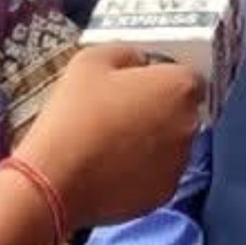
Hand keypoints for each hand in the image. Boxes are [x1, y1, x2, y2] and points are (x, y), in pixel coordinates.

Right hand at [17, 42, 203, 228]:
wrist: (56, 177)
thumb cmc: (75, 115)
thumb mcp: (91, 60)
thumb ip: (126, 52)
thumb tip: (137, 61)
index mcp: (178, 87)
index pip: (187, 75)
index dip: (161, 77)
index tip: (139, 83)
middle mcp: (189, 124)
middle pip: (180, 110)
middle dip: (157, 108)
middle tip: (120, 110)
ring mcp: (180, 162)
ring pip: (170, 143)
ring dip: (151, 140)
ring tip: (111, 140)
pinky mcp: (165, 192)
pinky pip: (158, 173)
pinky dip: (142, 169)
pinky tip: (112, 165)